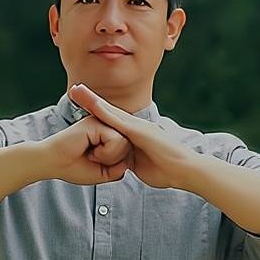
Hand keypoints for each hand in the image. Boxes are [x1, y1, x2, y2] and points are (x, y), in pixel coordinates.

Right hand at [39, 110, 131, 185]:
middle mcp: (105, 125)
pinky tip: (91, 153)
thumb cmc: (73, 168)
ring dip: (110, 157)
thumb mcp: (102, 173)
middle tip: (94, 160)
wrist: (51, 163)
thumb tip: (129, 162)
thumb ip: (118, 168)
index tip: (97, 164)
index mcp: (107, 134)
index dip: (117, 163)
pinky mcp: (96, 123)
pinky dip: (106, 153)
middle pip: (130, 145)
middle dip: (115, 160)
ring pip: (125, 142)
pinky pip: (116, 140)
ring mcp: (101, 122)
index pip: (129, 148)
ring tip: (93, 156)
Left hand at [67, 83, 192, 188]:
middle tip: (74, 88)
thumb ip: (131, 160)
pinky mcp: (141, 132)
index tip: (81, 103)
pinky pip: (119, 122)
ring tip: (77, 90)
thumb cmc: (167, 171)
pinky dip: (105, 113)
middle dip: (90, 100)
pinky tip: (94, 105)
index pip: (110, 122)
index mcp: (134, 135)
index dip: (96, 111)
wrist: (185, 170)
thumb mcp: (141, 165)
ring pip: (111, 112)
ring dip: (93, 101)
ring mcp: (138, 127)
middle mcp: (135, 127)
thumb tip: (122, 162)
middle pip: (107, 111)